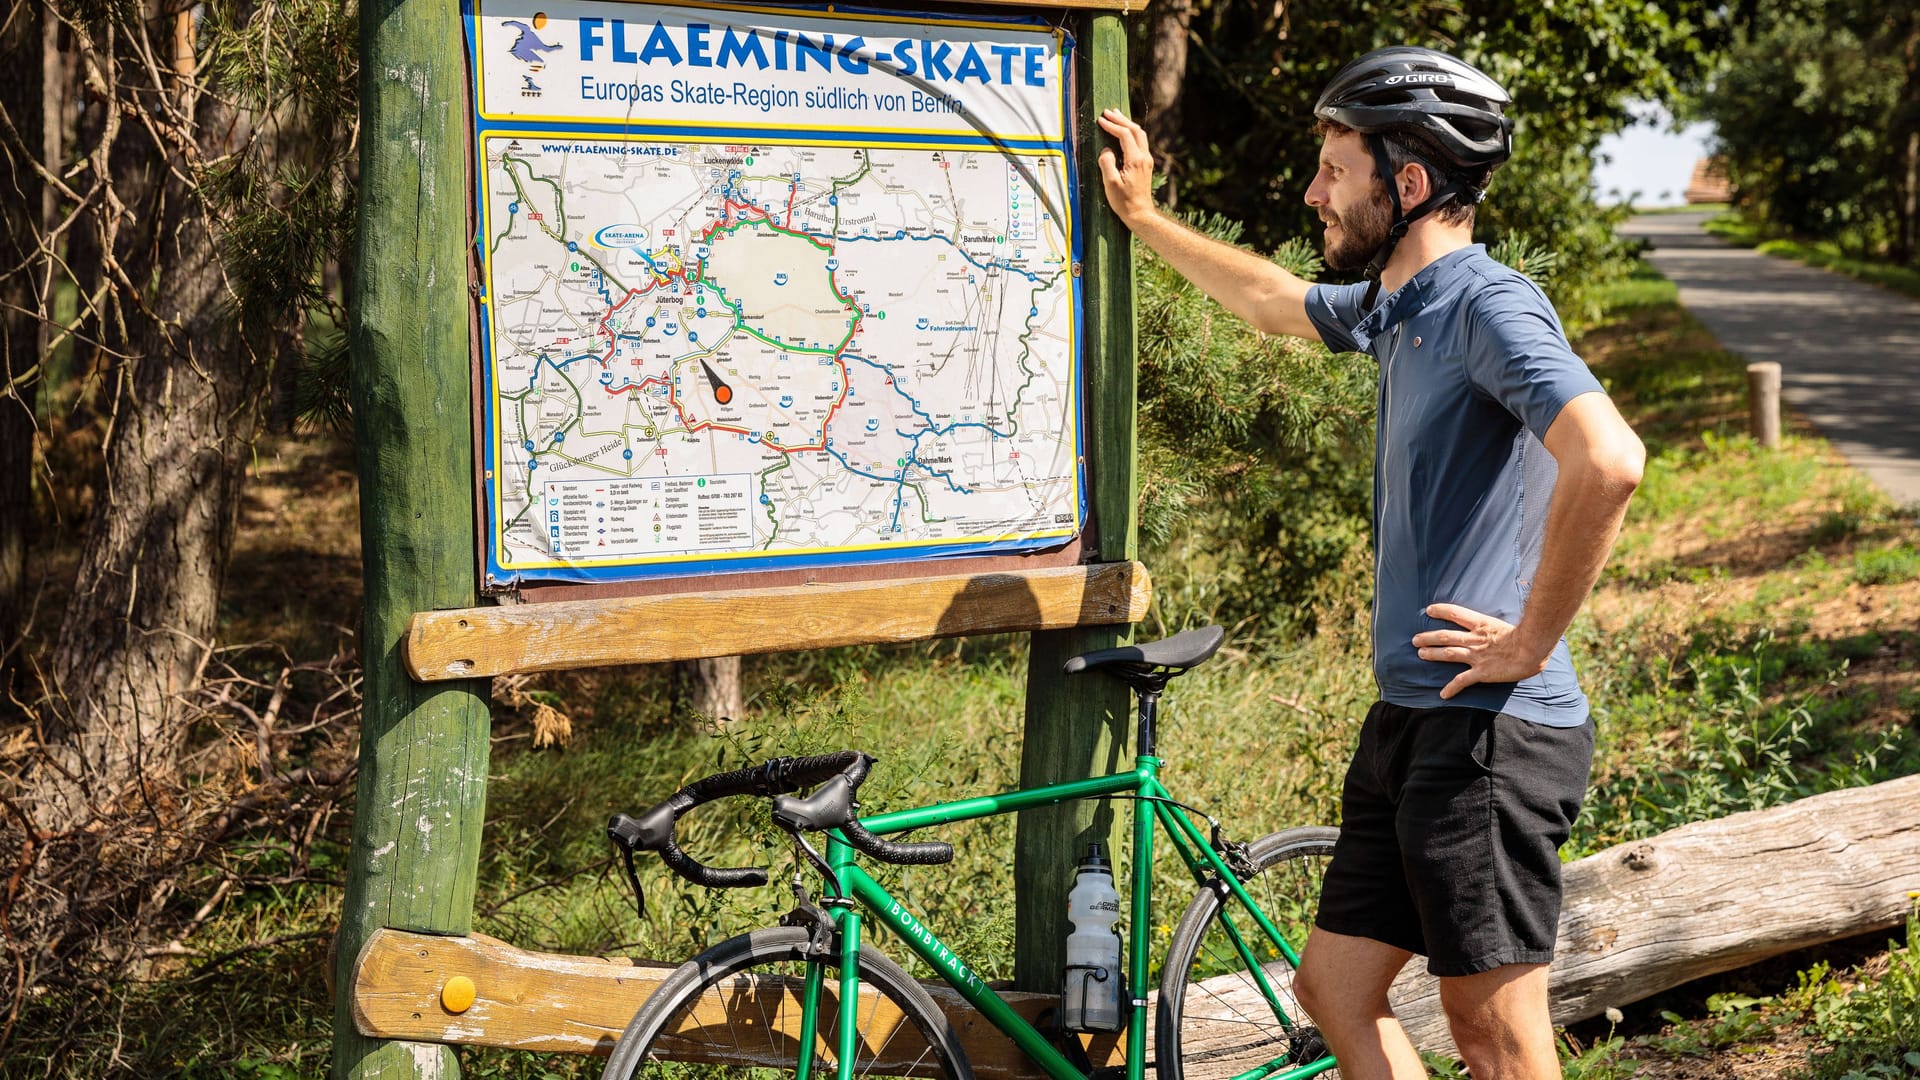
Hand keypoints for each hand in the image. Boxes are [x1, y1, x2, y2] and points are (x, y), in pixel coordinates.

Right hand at [1095, 108, 1157, 226]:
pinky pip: (1140, 142)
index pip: (1124, 135)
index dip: (1112, 125)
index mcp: (1135, 160)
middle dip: (1121, 119)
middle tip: (1107, 112)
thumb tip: (1106, 150)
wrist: (1140, 214)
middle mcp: (1144, 157)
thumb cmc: (1124, 202)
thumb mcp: (1110, 184)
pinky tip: (1124, 133)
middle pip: (1135, 130)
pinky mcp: (1146, 165)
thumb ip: (1106, 163)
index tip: (1100, 120)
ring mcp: (1147, 161)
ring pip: (1139, 134)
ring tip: (1116, 116)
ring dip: (1127, 124)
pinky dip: (1131, 133)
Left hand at [1412, 603, 1552, 699]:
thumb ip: (1494, 625)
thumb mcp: (1506, 624)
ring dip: (1432, 654)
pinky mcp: (1482, 672)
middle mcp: (1475, 639)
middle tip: (1415, 639)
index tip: (1429, 610)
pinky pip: (1462, 681)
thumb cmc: (1527, 636)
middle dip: (1428, 637)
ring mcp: (1477, 656)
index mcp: (1482, 624)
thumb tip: (1492, 625)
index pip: (1456, 614)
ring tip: (1421, 654)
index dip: (1441, 611)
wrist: (1532, 649)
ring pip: (1448, 653)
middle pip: (1445, 636)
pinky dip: (1451, 688)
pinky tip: (1443, 694)